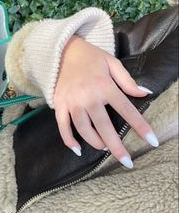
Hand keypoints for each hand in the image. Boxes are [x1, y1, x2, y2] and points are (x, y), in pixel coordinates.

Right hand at [53, 35, 158, 168]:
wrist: (63, 50)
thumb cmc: (91, 57)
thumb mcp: (112, 63)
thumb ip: (128, 81)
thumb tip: (145, 93)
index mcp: (104, 86)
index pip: (127, 110)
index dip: (141, 126)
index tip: (152, 141)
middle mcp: (88, 96)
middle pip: (104, 127)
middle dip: (116, 146)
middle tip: (127, 161)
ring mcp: (72, 102)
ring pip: (84, 129)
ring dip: (95, 142)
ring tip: (104, 148)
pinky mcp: (60, 104)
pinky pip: (63, 126)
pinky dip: (69, 140)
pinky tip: (77, 149)